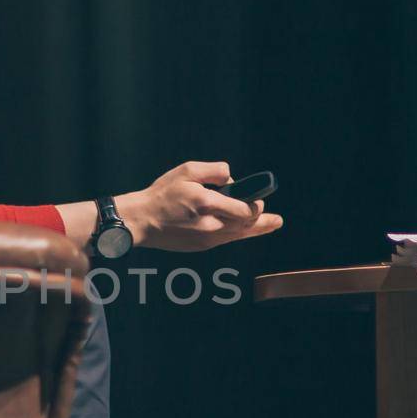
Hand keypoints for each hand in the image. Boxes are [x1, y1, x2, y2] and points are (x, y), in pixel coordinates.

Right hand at [114, 161, 282, 250]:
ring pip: (239, 235)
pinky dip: (237, 233)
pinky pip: (226, 240)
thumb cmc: (162, 194)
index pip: (244, 209)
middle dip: (262, 219)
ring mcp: (206, 239)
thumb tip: (231, 177)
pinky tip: (243, 229)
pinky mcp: (201, 246)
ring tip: (273, 224)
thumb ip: (213, 170)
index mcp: (207, 204)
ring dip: (256, 229)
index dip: (256, 204)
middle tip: (275, 219)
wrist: (141, 221)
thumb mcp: (186, 171)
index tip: (259, 198)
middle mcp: (210, 225)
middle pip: (247, 225)